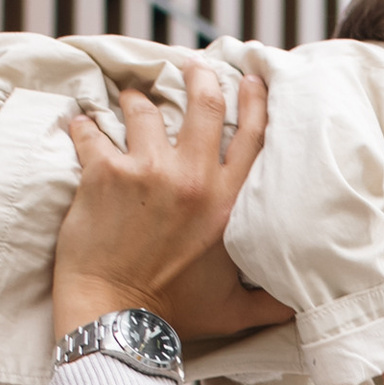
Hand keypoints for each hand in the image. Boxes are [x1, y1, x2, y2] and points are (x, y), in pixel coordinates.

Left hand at [52, 62, 269, 345]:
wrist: (117, 318)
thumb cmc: (175, 315)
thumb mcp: (235, 310)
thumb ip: (272, 301)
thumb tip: (303, 304)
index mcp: (229, 205)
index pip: (252, 136)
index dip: (253, 100)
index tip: (248, 79)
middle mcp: (194, 179)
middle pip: (204, 105)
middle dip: (199, 77)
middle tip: (191, 67)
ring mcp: (148, 171)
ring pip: (145, 110)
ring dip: (136, 102)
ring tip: (130, 102)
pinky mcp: (105, 173)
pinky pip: (91, 131)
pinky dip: (83, 126)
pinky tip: (80, 124)